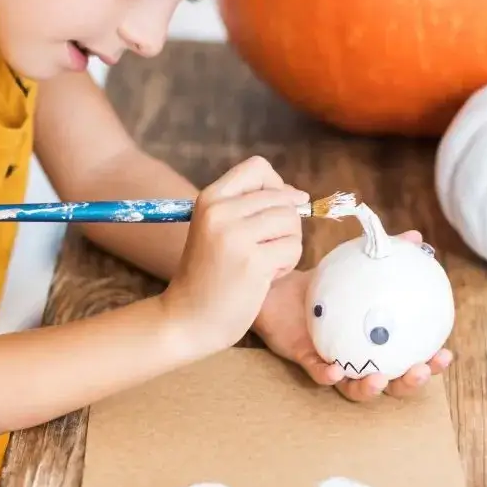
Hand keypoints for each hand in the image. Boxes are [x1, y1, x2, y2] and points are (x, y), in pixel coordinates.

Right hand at [160, 156, 308, 354]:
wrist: (187, 320)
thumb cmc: (209, 275)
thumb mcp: (218, 229)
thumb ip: (251, 206)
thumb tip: (299, 195)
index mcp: (210, 198)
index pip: (258, 167)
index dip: (276, 185)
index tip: (274, 210)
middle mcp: (221, 212)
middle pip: (282, 198)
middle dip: (285, 224)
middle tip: (264, 249)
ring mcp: (236, 236)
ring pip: (292, 221)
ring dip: (287, 245)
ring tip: (263, 263)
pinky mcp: (253, 262)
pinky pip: (293, 248)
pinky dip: (286, 264)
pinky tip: (263, 278)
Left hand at [254, 230, 453, 401]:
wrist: (283, 289)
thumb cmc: (327, 284)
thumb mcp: (359, 267)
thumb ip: (389, 256)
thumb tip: (417, 238)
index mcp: (376, 345)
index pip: (409, 360)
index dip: (430, 364)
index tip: (446, 354)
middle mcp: (359, 360)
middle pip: (390, 384)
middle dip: (409, 383)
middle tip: (421, 370)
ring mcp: (334, 363)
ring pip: (355, 389)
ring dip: (371, 389)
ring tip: (379, 379)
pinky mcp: (307, 362)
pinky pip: (319, 374)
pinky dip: (329, 375)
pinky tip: (337, 369)